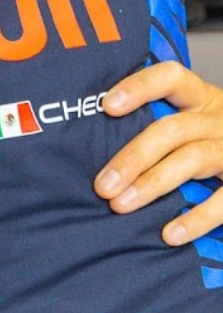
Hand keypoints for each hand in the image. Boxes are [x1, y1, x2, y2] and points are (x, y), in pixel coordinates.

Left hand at [95, 61, 222, 242]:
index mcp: (202, 97)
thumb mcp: (197, 118)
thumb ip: (161, 121)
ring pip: (191, 160)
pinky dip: (195, 219)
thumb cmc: (214, 139)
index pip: (171, 77)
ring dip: (152, 184)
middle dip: (133, 157)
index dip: (140, 87)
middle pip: (172, 130)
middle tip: (102, 185)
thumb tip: (100, 136)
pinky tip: (169, 234)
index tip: (107, 105)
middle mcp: (218, 119)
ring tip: (120, 205)